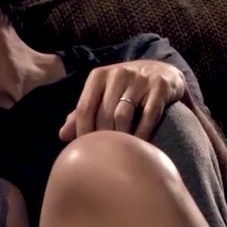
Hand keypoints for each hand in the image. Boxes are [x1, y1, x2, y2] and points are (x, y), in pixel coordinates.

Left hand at [58, 60, 186, 141]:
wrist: (163, 72)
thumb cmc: (127, 88)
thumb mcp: (104, 93)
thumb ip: (85, 112)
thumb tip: (63, 135)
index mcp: (99, 76)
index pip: (84, 108)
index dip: (82, 132)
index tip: (86, 150)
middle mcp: (118, 74)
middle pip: (103, 114)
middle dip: (102, 137)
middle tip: (105, 155)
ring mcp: (140, 79)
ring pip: (123, 115)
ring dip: (121, 137)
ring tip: (121, 152)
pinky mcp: (160, 87)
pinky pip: (148, 115)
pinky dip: (142, 134)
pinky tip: (140, 146)